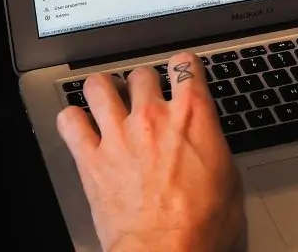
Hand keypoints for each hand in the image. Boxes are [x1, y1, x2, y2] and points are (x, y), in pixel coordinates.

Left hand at [57, 53, 243, 251]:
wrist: (166, 251)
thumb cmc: (201, 224)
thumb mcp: (228, 177)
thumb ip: (213, 145)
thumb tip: (208, 141)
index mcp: (193, 116)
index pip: (185, 64)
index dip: (183, 67)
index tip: (182, 74)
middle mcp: (153, 117)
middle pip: (141, 74)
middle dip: (143, 83)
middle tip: (145, 98)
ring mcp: (118, 135)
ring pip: (98, 86)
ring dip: (104, 90)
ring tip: (108, 100)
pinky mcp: (91, 159)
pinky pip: (69, 121)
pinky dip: (73, 120)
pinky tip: (81, 126)